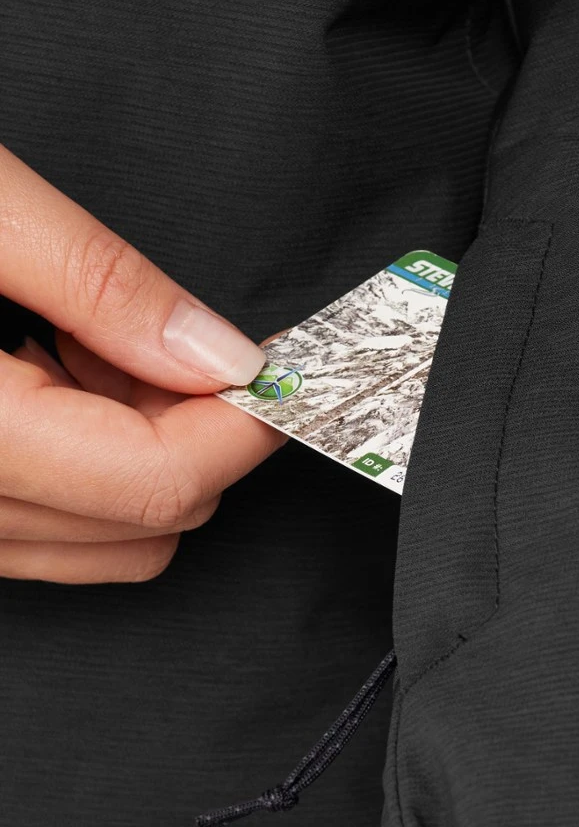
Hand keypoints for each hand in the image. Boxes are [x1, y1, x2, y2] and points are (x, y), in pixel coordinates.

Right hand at [0, 144, 284, 583]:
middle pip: (141, 528)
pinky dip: (91, 466)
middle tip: (173, 340)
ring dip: (142, 452)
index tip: (281, 371)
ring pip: (101, 542)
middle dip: (193, 437)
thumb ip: (99, 283)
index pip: (151, 482)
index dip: (241, 428)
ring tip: (95, 347)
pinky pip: (49, 530)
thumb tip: (219, 353)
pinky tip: (58, 378)